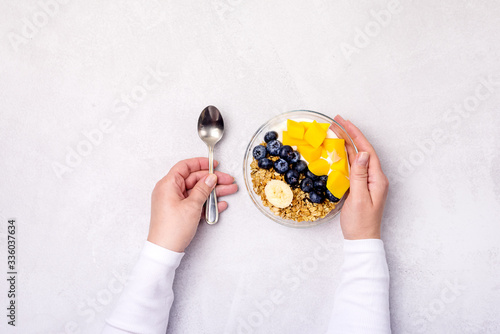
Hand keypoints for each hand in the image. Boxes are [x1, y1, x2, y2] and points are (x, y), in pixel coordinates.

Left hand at [147, 157, 237, 251]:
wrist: (165, 250)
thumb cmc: (172, 229)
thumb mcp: (192, 206)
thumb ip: (203, 189)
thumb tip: (210, 178)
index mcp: (168, 184)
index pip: (185, 167)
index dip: (200, 163)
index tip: (214, 165)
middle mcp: (170, 191)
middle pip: (194, 179)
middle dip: (212, 180)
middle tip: (228, 180)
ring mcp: (175, 202)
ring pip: (197, 191)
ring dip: (214, 191)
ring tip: (230, 190)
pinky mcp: (180, 212)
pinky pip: (196, 202)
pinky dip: (207, 202)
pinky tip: (220, 204)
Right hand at [334, 115, 388, 239]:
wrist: (361, 240)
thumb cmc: (360, 222)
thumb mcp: (359, 198)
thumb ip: (359, 175)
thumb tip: (361, 153)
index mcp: (377, 179)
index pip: (366, 150)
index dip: (356, 135)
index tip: (344, 122)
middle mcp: (374, 178)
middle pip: (362, 151)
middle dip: (350, 135)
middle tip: (336, 121)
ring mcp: (368, 182)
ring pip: (357, 157)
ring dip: (347, 144)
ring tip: (335, 131)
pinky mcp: (361, 187)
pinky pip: (353, 167)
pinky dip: (345, 156)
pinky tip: (338, 151)